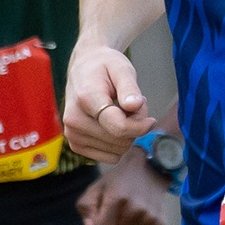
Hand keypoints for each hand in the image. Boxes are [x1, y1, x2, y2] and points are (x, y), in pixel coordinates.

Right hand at [63, 45, 155, 161]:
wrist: (83, 69)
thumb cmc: (105, 67)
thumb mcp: (122, 68)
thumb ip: (129, 87)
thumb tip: (134, 106)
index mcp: (86, 99)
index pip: (118, 126)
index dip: (140, 126)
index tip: (151, 120)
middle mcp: (74, 120)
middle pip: (120, 140)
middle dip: (135, 126)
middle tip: (133, 106)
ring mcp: (72, 134)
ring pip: (117, 151)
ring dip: (127, 134)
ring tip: (122, 112)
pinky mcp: (76, 145)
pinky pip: (110, 157)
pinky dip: (118, 144)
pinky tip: (113, 124)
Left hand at [76, 155, 169, 224]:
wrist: (149, 170)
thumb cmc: (118, 181)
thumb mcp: (96, 187)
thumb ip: (87, 208)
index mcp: (117, 198)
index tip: (99, 219)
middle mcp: (136, 209)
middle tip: (111, 220)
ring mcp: (150, 218)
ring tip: (122, 221)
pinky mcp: (160, 224)